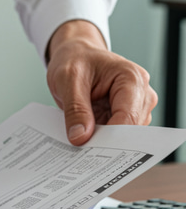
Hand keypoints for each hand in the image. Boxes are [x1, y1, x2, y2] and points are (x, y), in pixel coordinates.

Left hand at [46, 20, 157, 144]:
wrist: (75, 55)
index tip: (91, 151)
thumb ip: (75, 109)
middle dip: (106, 141)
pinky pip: (115, 134)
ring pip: (124, 135)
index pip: (128, 116)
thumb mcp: (67, 79)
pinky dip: (100, 138)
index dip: (111, 137)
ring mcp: (135, 106)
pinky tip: (84, 140)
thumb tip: (81, 138)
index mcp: (131, 78)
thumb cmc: (74, 60)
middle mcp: (140, 93)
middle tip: (81, 153)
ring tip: (79, 144)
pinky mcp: (124, 115)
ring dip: (102, 141)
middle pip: (130, 129)